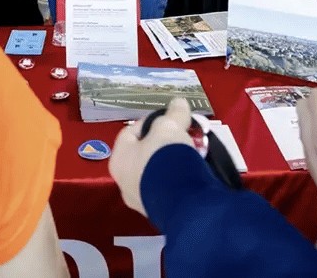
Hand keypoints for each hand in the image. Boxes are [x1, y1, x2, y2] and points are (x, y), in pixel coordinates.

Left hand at [109, 97, 192, 216]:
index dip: (151, 122)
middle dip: (167, 143)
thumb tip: (179, 102)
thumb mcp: (170, 128)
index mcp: (119, 160)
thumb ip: (174, 114)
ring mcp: (143, 201)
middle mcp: (125, 182)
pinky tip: (197, 172)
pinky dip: (182, 178)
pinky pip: (171, 189)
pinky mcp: (163, 213)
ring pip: (159, 173)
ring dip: (175, 161)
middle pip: (146, 154)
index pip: (130, 132)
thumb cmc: (166, 159)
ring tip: (196, 153)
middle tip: (185, 136)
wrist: (183, 203)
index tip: (170, 120)